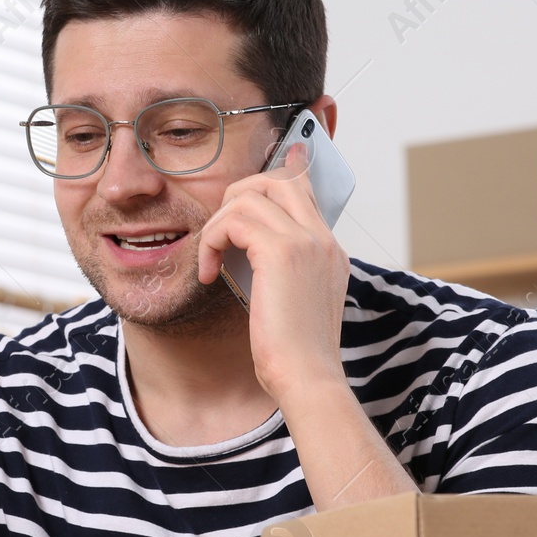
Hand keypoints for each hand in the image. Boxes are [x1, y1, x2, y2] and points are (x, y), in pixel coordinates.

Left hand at [195, 143, 351, 404]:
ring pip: (251, 193)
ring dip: (217, 223)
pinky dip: (211, 241)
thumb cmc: (294, 356)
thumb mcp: (292, 306)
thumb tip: (249, 257)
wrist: (308, 379)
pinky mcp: (282, 251)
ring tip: (211, 260)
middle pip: (280, 177)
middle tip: (219, 230)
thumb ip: (280, 274)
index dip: (285, 170)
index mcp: (328, 251)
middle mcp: (322, 239)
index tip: (281, 156)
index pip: (305, 191)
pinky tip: (208, 273)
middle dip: (239, 192)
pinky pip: (233, 220)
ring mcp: (306, 241)